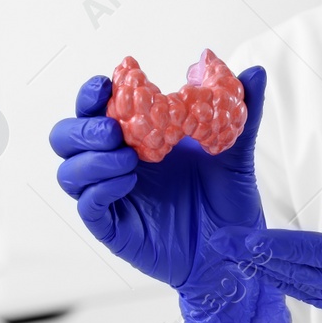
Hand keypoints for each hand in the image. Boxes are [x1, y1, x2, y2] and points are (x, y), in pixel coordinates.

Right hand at [47, 68, 289, 322]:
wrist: (235, 252)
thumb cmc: (229, 202)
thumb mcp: (237, 154)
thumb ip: (244, 113)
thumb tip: (255, 70)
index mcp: (136, 139)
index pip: (96, 109)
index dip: (93, 94)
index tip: (107, 84)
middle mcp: (117, 165)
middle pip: (67, 137)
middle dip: (81, 127)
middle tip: (113, 128)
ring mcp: (112, 197)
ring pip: (69, 172)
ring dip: (91, 159)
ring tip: (129, 158)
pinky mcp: (114, 228)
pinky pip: (88, 206)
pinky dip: (100, 189)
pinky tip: (127, 181)